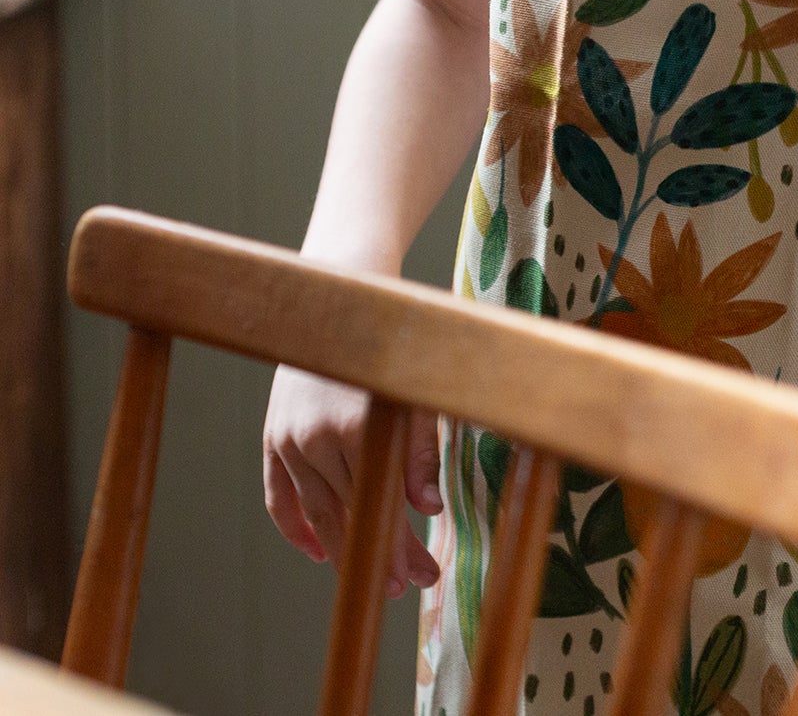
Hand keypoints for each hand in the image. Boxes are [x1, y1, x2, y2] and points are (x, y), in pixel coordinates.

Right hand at [263, 365, 441, 596]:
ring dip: (341, 552)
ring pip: (316, 514)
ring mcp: (289, 442)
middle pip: (349, 516)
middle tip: (402, 588)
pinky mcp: (271, 439)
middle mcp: (317, 439)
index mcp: (358, 426)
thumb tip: (430, 508)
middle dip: (378, 556)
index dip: (402, 546)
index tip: (424, 575)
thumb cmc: (387, 345)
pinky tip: (320, 553)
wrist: (334, 304)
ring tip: (366, 576)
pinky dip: (296, 531)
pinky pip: (279, 499)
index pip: (381, 506)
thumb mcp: (416, 393)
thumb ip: (420, 452)